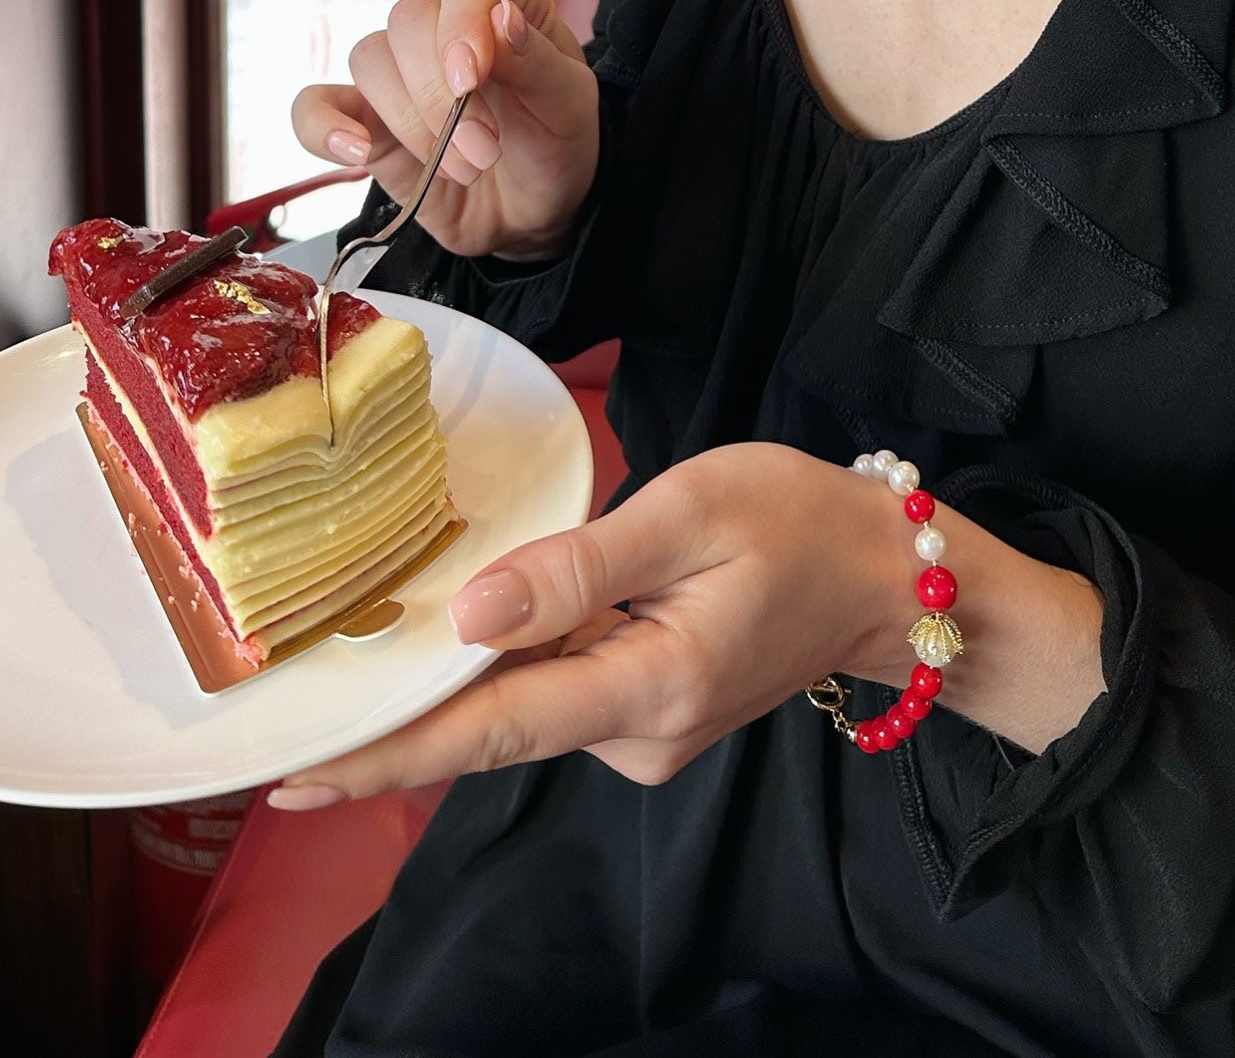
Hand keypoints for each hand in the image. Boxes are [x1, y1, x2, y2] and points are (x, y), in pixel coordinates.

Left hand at [268, 444, 920, 806]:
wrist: (882, 576)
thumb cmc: (800, 523)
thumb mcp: (692, 512)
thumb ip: (580, 566)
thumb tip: (469, 617)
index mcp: (651, 685)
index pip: (495, 730)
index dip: (389, 753)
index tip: (297, 777)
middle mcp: (640, 735)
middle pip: (497, 722)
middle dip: (402, 708)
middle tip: (301, 689)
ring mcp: (646, 734)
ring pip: (526, 704)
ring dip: (460, 674)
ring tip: (379, 634)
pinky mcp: (650, 716)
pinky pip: (560, 690)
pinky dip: (513, 663)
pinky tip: (485, 619)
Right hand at [290, 0, 599, 258]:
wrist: (535, 210)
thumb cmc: (557, 144)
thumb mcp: (570, 106)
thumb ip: (538, 62)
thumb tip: (501, 16)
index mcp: (498, 3)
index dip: (461, 24)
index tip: (472, 78)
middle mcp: (440, 26)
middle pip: (407, 23)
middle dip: (441, 95)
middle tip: (484, 151)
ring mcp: (397, 73)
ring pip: (370, 62)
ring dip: (411, 122)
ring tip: (463, 169)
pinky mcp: (365, 121)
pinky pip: (315, 107)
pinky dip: (323, 126)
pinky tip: (354, 150)